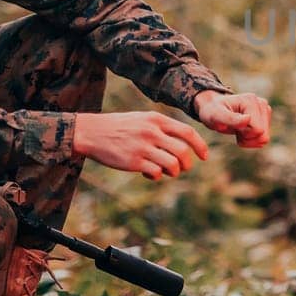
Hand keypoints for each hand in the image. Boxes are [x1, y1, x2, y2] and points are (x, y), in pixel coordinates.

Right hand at [72, 111, 210, 180]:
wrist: (91, 132)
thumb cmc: (120, 127)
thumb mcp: (143, 119)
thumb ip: (163, 128)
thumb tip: (185, 143)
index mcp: (157, 120)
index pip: (188, 133)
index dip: (200, 146)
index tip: (205, 157)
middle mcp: (152, 132)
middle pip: (183, 152)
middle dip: (187, 164)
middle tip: (182, 168)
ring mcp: (142, 147)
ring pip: (172, 165)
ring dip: (173, 172)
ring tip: (164, 171)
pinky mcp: (133, 161)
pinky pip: (155, 173)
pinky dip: (155, 176)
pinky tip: (147, 172)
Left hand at [194, 90, 271, 147]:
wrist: (213, 108)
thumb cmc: (212, 112)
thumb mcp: (216, 116)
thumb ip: (231, 119)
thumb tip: (248, 119)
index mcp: (251, 101)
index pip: (257, 130)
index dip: (244, 134)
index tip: (232, 126)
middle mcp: (261, 103)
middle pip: (263, 135)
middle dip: (247, 138)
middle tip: (235, 129)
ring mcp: (265, 110)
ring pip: (264, 138)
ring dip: (249, 139)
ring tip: (238, 129)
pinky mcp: (265, 116)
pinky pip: (263, 138)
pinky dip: (252, 139)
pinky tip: (243, 130)